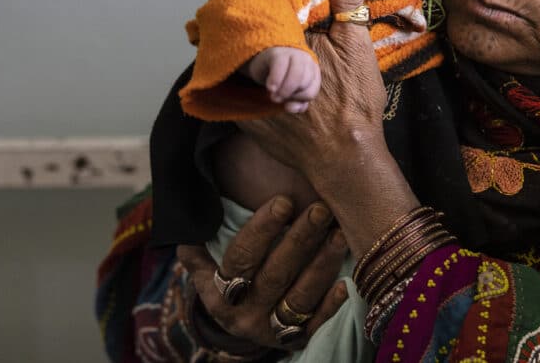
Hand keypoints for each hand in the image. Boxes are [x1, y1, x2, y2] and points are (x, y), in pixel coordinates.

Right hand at [178, 196, 347, 350]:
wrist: (241, 319)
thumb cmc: (229, 272)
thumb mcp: (207, 261)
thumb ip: (202, 239)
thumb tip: (194, 214)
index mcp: (220, 293)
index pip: (241, 258)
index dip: (262, 229)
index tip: (284, 201)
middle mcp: (245, 314)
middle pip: (275, 274)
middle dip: (300, 239)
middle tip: (321, 209)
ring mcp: (272, 329)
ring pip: (299, 297)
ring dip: (322, 265)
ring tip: (339, 234)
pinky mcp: (297, 339)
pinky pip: (316, 324)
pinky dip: (330, 306)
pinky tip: (345, 283)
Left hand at [235, 0, 386, 178]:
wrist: (345, 158)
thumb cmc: (353, 102)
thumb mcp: (357, 44)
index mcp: (279, 41)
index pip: (258, 7)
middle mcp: (250, 66)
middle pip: (240, 33)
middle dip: (249, 21)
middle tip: (263, 12)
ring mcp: (241, 93)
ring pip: (232, 60)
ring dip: (244, 49)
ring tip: (261, 40)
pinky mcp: (241, 117)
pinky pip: (232, 88)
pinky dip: (243, 78)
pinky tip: (260, 75)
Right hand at [243, 46, 321, 112]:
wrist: (264, 61)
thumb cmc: (281, 80)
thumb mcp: (291, 93)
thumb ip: (296, 103)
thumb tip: (293, 108)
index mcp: (313, 71)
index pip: (311, 91)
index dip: (299, 100)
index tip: (287, 104)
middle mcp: (307, 61)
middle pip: (304, 83)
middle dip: (290, 95)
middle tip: (277, 99)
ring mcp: (294, 55)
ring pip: (296, 76)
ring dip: (284, 90)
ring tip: (273, 95)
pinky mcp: (278, 53)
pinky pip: (280, 66)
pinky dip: (276, 80)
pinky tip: (271, 88)